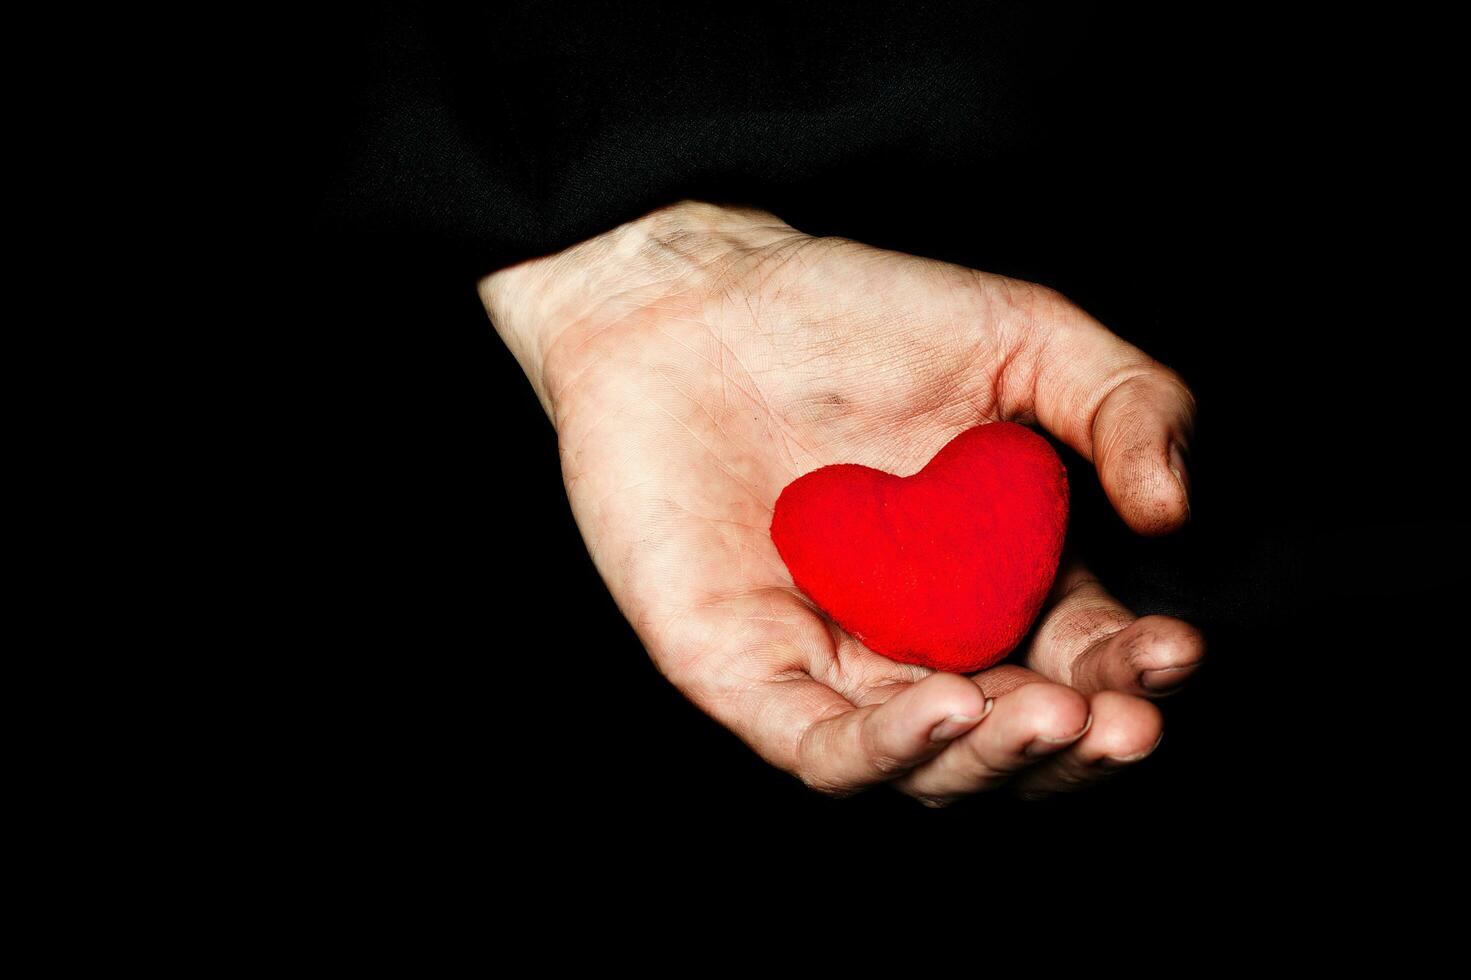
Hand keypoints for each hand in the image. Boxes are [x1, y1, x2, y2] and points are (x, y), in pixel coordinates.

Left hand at [479, 199, 1202, 804]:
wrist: (690, 299)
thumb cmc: (845, 315)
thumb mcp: (1015, 334)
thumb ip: (1119, 400)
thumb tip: (1172, 512)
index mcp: (996, 575)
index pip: (1082, 654)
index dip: (1136, 668)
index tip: (1178, 647)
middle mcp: (920, 637)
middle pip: (1015, 735)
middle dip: (1082, 745)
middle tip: (1124, 723)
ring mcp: (831, 662)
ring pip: (928, 765)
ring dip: (999, 760)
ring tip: (1053, 717)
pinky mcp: (744, 674)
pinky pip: (819, 748)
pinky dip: (887, 750)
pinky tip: (948, 708)